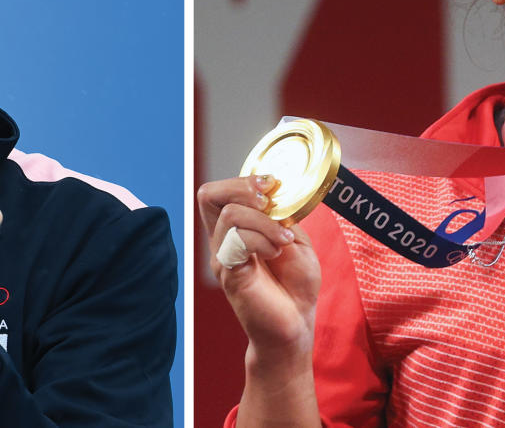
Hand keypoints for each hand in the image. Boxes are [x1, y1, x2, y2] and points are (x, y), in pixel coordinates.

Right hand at [197, 175, 320, 356]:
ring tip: (283, 240)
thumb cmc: (295, 286)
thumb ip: (282, 215)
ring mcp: (222, 256)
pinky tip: (277, 251)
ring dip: (264, 221)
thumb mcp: (295, 238)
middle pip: (208, 194)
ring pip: (230, 215)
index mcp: (236, 228)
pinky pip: (237, 241)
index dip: (243, 179)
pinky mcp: (229, 274)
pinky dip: (262, 239)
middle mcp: (222, 240)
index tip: (272, 186)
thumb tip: (276, 192)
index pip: (219, 191)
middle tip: (269, 203)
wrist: (295, 324)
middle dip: (243, 188)